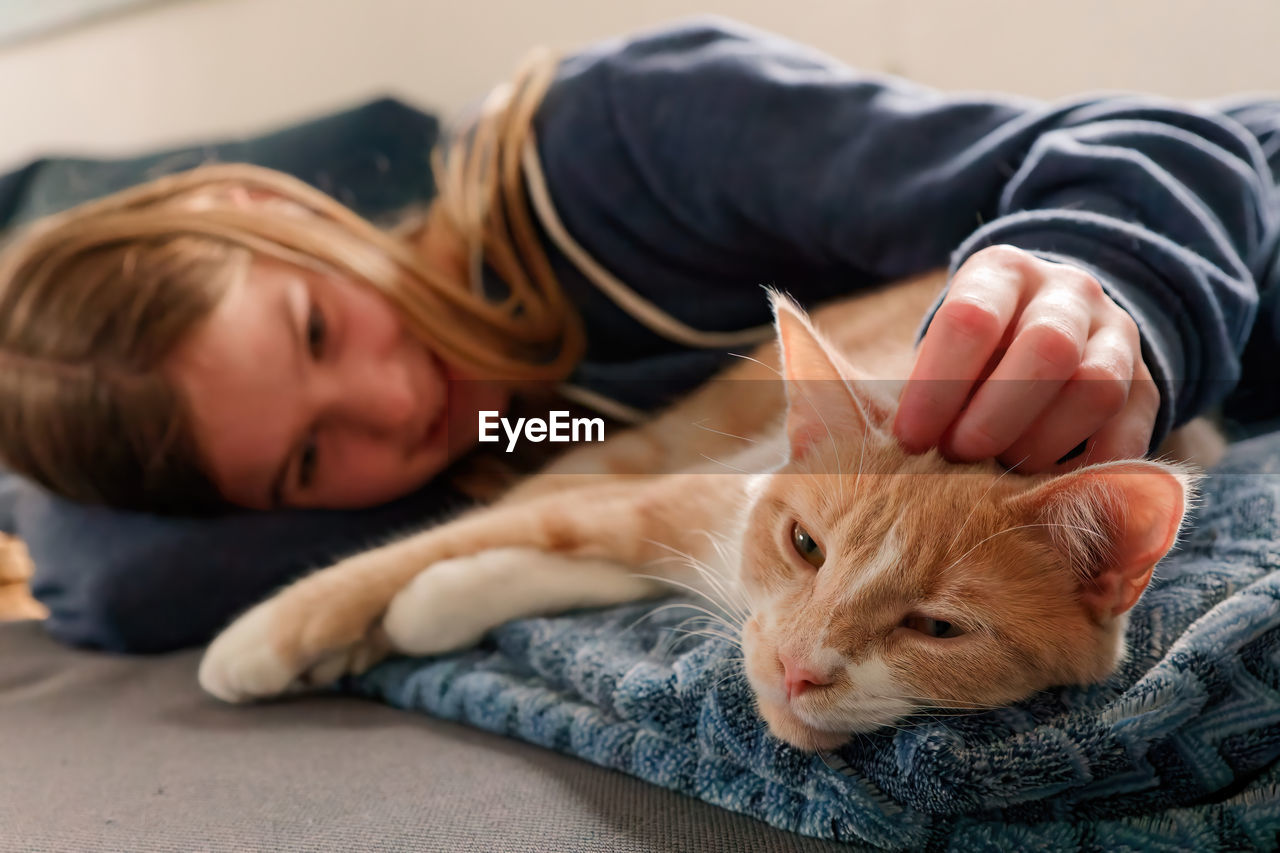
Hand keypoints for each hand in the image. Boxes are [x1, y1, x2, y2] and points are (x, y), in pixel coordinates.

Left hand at [892, 245, 1158, 472]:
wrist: (1048, 331)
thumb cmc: (971, 352)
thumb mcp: (941, 347)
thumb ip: (924, 384)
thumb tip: (895, 448)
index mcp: (1002, 272)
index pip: (972, 318)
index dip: (937, 386)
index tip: (910, 439)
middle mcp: (1068, 291)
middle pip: (1047, 349)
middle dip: (994, 417)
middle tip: (957, 457)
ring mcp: (1117, 334)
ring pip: (1097, 388)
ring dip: (1040, 444)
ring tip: (999, 473)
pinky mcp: (1148, 385)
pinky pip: (1130, 433)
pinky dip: (1087, 472)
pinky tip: (1045, 491)